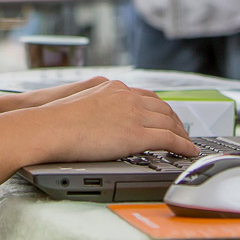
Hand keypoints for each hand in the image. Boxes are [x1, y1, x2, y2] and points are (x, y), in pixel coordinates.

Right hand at [26, 78, 196, 163]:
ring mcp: (133, 114)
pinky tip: (188, 151)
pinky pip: (169, 139)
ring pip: (170, 122)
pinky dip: (183, 145)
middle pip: (162, 107)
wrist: (51, 127)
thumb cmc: (56, 120)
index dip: (160, 108)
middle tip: (182, 131)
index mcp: (114, 88)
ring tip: (188, 143)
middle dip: (176, 120)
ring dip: (183, 133)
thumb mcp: (82, 102)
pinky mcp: (136, 133)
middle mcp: (127, 97)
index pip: (146, 96)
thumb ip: (98, 105)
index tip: (166, 116)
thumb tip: (101, 118)